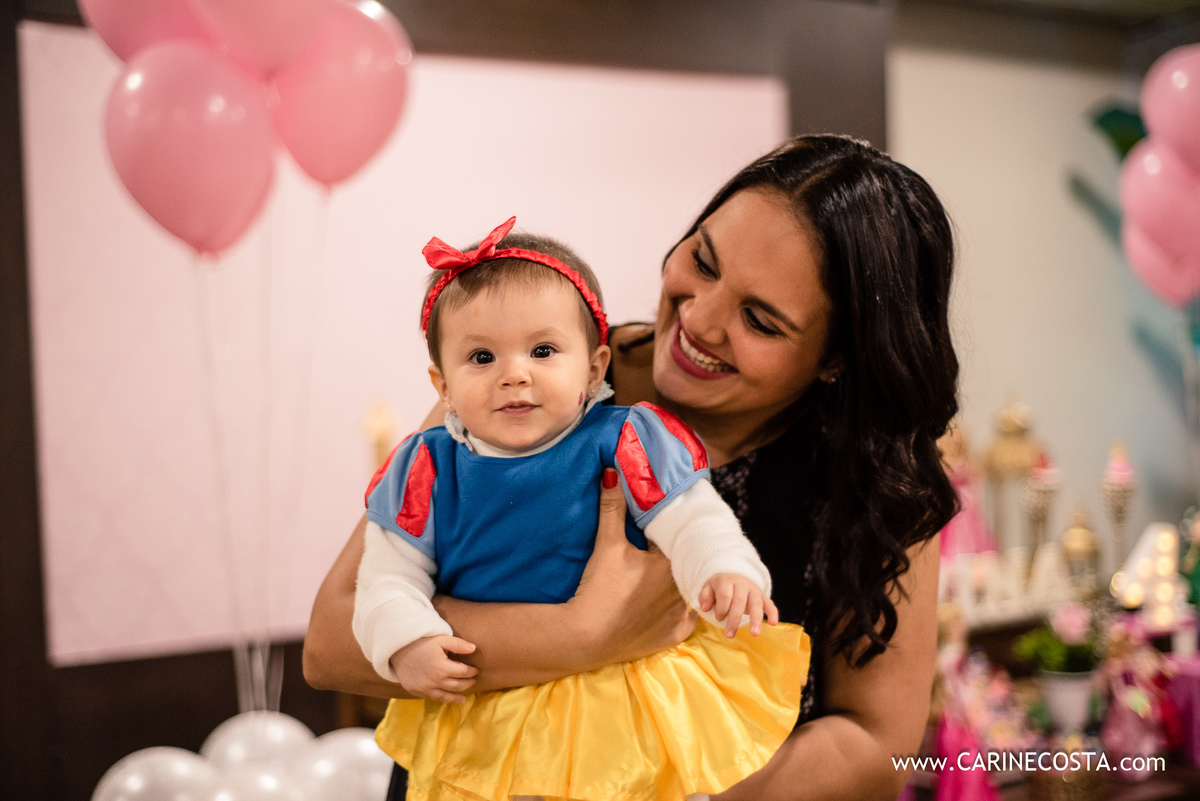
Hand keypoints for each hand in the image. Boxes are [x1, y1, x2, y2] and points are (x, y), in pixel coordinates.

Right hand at [389, 635, 478, 702]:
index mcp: (443, 667)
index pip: (463, 672)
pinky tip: (443, 696)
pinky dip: (438, 697)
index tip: (475, 671)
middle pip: (456, 686)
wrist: (397, 648)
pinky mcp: (415, 690)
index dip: (471, 672)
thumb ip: (458, 644)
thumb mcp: (441, 639)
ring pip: (444, 696)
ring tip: (462, 700)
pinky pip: (430, 696)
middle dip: (467, 684)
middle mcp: (435, 681)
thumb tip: (474, 649)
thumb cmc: (421, 641)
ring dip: (455, 698)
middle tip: (472, 682)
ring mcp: (424, 687)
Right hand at [569, 468, 695, 664]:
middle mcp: (684, 587)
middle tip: (655, 555)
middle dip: (674, 558)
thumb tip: (612, 473)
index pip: (677, 540)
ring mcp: (682, 614)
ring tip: (658, 580)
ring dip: (679, 582)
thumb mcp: (607, 544)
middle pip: (684, 565)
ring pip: (689, 590)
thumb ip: (613, 508)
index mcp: (671, 563)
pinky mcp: (675, 635)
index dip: (667, 534)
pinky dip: (677, 611)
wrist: (586, 636)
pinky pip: (686, 618)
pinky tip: (664, 605)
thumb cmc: (600, 588)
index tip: (656, 532)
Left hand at [698, 573, 778, 637]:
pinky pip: (770, 604)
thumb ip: (704, 596)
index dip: (721, 608)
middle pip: (739, 601)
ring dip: (755, 619)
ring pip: (756, 604)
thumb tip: (704, 607)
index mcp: (727, 581)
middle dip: (734, 619)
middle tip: (729, 635)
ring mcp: (754, 591)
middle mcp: (742, 585)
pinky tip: (774, 623)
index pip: (725, 595)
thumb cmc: (719, 588)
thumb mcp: (708, 588)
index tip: (718, 618)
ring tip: (754, 634)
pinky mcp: (762, 597)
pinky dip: (773, 613)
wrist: (733, 577)